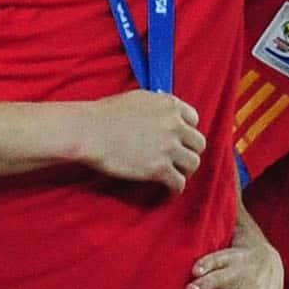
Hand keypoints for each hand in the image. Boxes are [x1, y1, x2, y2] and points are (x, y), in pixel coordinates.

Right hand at [70, 90, 204, 192]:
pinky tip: (167, 189)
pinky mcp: (159, 169)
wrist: (89, 131)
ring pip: (193, 164)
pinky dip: (174, 189)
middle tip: (177, 158)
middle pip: (198, 143)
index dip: (186, 130)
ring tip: (174, 173)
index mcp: (169, 105)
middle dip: (188, 150)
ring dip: (184, 169)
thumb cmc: (106, 114)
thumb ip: (158, 106)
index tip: (178, 138)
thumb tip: (166, 114)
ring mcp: (168, 148)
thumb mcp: (138, 98)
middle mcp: (174, 125)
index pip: (194, 119)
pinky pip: (179, 183)